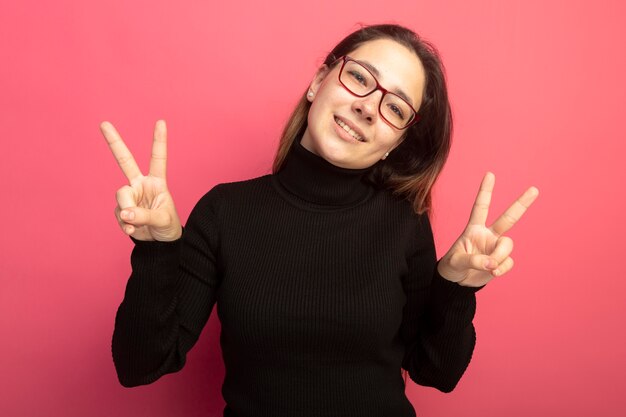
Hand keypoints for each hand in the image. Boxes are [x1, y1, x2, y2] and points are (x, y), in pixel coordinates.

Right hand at [101, 120, 181, 241]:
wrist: (159, 243)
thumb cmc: (168, 226)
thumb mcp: (162, 220)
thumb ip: (144, 215)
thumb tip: (125, 213)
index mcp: (156, 182)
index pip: (157, 158)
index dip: (159, 141)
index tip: (161, 121)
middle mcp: (141, 184)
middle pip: (125, 161)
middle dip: (114, 142)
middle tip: (104, 123)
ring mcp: (130, 196)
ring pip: (121, 196)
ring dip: (128, 212)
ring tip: (137, 224)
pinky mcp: (121, 209)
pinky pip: (118, 214)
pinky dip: (124, 224)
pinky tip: (133, 229)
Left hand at [437, 172, 538, 287]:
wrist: (457, 282)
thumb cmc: (452, 266)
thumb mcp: (456, 261)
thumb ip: (474, 260)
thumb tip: (492, 263)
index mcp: (474, 228)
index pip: (480, 207)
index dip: (485, 191)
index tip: (490, 174)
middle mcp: (488, 235)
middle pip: (508, 218)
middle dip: (521, 204)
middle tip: (535, 189)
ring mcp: (495, 247)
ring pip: (508, 245)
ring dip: (499, 256)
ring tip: (489, 266)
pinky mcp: (501, 261)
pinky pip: (508, 262)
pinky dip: (502, 268)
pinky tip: (493, 271)